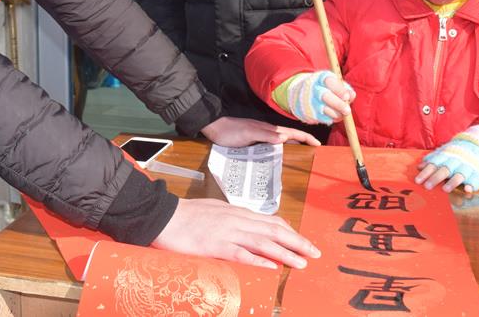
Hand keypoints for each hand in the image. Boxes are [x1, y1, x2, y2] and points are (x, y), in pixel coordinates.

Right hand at [152, 198, 320, 268]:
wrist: (162, 215)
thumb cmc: (186, 215)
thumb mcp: (215, 211)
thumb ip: (233, 219)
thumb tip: (248, 226)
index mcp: (237, 213)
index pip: (271, 221)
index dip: (291, 231)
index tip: (304, 241)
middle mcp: (237, 220)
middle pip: (274, 231)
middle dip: (298, 242)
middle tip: (315, 253)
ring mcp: (227, 232)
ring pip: (264, 242)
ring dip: (286, 253)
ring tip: (302, 263)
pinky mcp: (216, 245)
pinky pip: (241, 254)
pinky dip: (259, 260)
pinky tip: (272, 267)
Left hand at [201, 116, 320, 147]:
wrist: (214, 128)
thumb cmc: (230, 131)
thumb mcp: (248, 133)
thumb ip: (265, 135)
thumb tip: (284, 138)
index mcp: (269, 130)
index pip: (292, 133)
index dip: (306, 138)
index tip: (318, 144)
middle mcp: (268, 133)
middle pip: (290, 138)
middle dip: (303, 144)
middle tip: (314, 155)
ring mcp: (262, 137)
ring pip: (282, 143)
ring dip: (293, 148)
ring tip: (302, 159)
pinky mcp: (255, 142)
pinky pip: (273, 147)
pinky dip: (281, 152)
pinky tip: (280, 160)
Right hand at [278, 71, 354, 124]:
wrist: (300, 94)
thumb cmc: (323, 88)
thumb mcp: (333, 84)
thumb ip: (344, 88)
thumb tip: (352, 95)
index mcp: (320, 78)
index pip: (329, 82)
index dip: (339, 90)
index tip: (347, 97)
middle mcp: (312, 88)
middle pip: (325, 96)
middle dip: (338, 104)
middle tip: (347, 110)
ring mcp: (309, 101)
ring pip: (324, 109)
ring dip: (336, 113)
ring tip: (342, 114)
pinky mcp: (307, 112)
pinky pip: (321, 118)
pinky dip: (330, 118)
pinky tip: (334, 116)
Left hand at [415, 125, 478, 192]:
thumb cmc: (460, 151)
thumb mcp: (446, 151)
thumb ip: (433, 159)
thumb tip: (419, 166)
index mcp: (447, 155)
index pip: (434, 164)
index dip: (425, 172)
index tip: (417, 181)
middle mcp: (457, 161)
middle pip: (445, 170)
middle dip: (435, 178)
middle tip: (426, 187)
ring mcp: (469, 167)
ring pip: (460, 175)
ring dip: (453, 182)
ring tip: (445, 189)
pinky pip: (476, 180)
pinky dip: (473, 185)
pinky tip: (468, 189)